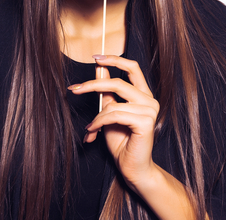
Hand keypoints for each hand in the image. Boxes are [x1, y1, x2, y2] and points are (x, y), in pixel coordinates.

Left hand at [68, 54, 159, 186]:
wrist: (131, 167)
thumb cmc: (121, 142)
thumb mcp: (110, 112)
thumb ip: (107, 92)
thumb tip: (99, 69)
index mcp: (143, 94)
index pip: (133, 68)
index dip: (114, 60)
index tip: (95, 58)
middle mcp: (150, 100)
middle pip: (119, 82)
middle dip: (93, 85)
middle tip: (75, 89)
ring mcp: (150, 110)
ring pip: (113, 103)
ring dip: (96, 116)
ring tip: (90, 127)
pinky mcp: (146, 122)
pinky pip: (115, 115)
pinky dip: (99, 123)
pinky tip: (93, 132)